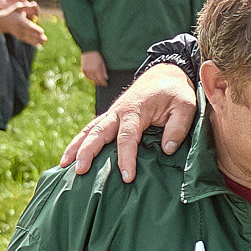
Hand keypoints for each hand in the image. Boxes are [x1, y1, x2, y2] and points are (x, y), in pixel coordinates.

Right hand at [3, 6, 47, 46]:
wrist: (2, 22)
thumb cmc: (12, 12)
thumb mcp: (18, 7)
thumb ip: (27, 6)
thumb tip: (35, 4)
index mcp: (22, 22)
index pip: (31, 28)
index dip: (37, 30)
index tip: (41, 32)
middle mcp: (21, 29)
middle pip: (31, 34)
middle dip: (38, 37)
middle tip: (45, 39)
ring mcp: (20, 33)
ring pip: (30, 39)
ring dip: (37, 41)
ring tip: (43, 42)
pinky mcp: (20, 36)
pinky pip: (27, 41)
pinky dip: (33, 43)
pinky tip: (39, 45)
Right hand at [64, 63, 198, 178]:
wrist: (165, 73)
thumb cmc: (176, 91)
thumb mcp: (186, 106)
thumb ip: (178, 127)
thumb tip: (167, 150)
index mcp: (135, 109)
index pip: (127, 137)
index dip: (126, 157)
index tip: (127, 177)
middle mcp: (118, 111)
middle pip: (98, 133)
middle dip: (88, 152)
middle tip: (80, 172)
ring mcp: (112, 113)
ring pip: (89, 130)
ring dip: (76, 147)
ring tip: (64, 165)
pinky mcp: (111, 116)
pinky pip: (91, 129)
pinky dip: (79, 141)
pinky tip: (70, 155)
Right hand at [79, 50, 108, 85]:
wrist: (88, 50)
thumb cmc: (97, 56)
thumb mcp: (102, 62)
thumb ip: (104, 71)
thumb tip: (105, 78)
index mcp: (96, 68)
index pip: (100, 79)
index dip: (103, 83)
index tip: (105, 84)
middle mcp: (90, 70)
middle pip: (95, 80)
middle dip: (99, 83)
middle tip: (102, 84)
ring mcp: (86, 70)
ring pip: (91, 79)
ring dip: (95, 81)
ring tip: (98, 82)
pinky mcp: (82, 69)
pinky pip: (87, 76)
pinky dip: (90, 78)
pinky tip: (93, 79)